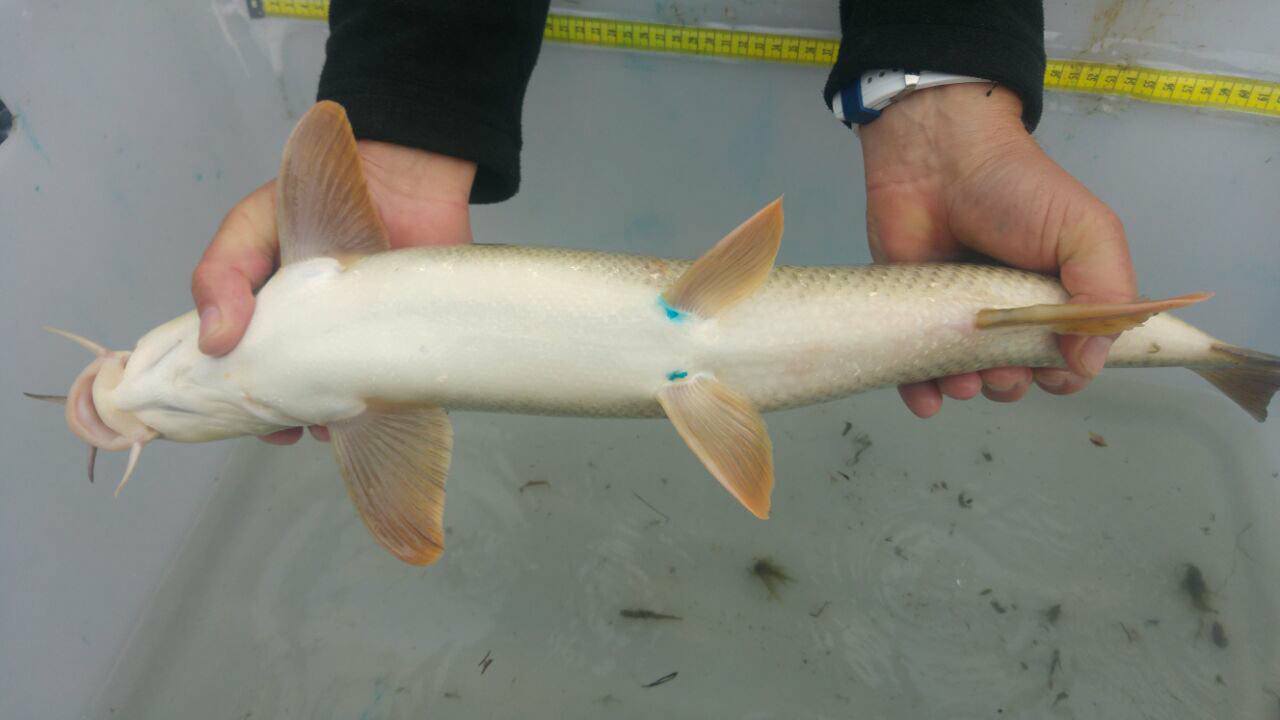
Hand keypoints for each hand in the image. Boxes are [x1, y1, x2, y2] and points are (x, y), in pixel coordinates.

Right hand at [191, 141, 476, 443]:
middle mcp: (316, 341)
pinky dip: (380, 406)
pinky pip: (392, 393)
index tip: (243, 418)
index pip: (249, 376)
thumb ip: (221, 275)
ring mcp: (361, 348)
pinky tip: (367, 405)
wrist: (402, 181)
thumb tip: (214, 342)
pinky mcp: (405, 349)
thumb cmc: (318, 200)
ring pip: (341, 404)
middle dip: (284, 418)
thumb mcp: (250, 228)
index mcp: (272, 323)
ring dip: (329, 419)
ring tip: (324, 418)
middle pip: (294, 399)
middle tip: (284, 423)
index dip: (241, 402)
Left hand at [858, 83, 1135, 417]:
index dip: (1063, 373)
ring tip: (961, 377)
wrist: (936, 156)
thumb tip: (1090, 364)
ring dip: (968, 388)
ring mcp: (957, 315)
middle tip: (999, 367)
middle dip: (1010, 383)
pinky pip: (915, 369)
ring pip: (966, 378)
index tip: (1052, 368)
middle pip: (1016, 375)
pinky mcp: (913, 312)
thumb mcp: (1086, 232)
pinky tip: (926, 398)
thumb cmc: (1018, 190)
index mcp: (1058, 297)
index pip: (1068, 357)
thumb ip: (1104, 295)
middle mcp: (1010, 313)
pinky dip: (921, 391)